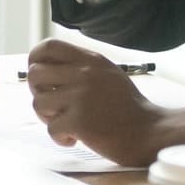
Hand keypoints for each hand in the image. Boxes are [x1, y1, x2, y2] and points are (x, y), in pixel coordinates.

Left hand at [24, 39, 184, 167]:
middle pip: (35, 74)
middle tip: (54, 106)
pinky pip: (51, 128)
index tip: (42, 78)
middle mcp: (84, 73)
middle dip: (38, 92)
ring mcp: (81, 97)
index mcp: (91, 60)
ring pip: (38, 102)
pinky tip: (75, 139)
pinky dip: (59, 137)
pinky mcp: (79, 121)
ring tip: (65, 123)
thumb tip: (46, 67)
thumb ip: (82, 66)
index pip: (48, 46)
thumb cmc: (127, 107)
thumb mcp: (107, 74)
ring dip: (47, 117)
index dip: (35, 60)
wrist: (150, 132)